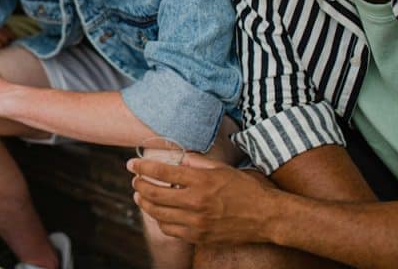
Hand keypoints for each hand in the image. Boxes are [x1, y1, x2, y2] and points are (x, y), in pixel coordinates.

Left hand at [128, 152, 272, 244]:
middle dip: (139, 185)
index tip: (131, 164)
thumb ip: (197, 164)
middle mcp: (195, 202)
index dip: (142, 167)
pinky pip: (170, 230)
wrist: (266, 216)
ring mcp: (196, 222)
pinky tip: (159, 214)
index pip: (161, 172)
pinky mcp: (199, 236)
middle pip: (154, 194)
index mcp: (200, 181)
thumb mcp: (222, 169)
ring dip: (145, 204)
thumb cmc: (246, 189)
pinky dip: (160, 221)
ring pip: (158, 214)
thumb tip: (178, 160)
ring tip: (141, 196)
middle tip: (135, 180)